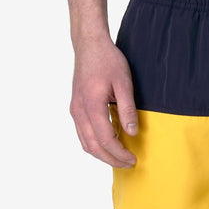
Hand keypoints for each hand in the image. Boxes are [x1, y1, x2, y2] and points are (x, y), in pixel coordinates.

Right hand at [69, 35, 138, 167]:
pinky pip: (82, 134)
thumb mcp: (124, 81)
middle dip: (111, 159)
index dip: (119, 153)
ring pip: (85, 143)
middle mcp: (79, 111)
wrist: (89, 45)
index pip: (105, 139)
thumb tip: (132, 132)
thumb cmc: (108, 60)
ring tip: (119, 157)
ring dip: (101, 154)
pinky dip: (94, 144)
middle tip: (128, 163)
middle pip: (93, 146)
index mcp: (91, 105)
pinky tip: (107, 143)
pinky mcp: (75, 108)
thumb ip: (127, 108)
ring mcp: (75, 110)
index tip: (133, 159)